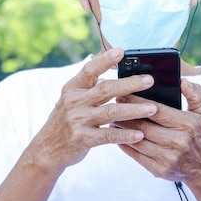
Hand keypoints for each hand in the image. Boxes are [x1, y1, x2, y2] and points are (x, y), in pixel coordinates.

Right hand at [30, 48, 159, 172]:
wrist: (47, 149)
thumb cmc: (65, 120)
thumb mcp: (71, 99)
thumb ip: (90, 86)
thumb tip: (114, 70)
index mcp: (72, 88)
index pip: (89, 70)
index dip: (105, 60)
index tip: (121, 51)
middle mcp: (74, 102)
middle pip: (106, 89)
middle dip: (129, 84)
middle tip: (149, 80)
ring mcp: (78, 120)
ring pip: (111, 112)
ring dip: (134, 110)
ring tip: (152, 108)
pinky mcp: (83, 139)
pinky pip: (108, 135)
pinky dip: (125, 135)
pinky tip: (139, 134)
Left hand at [113, 79, 200, 181]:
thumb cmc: (200, 135)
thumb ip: (195, 94)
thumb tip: (182, 81)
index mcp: (186, 124)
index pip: (156, 110)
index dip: (137, 102)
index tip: (123, 95)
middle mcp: (177, 141)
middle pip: (143, 126)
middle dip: (125, 115)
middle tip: (113, 106)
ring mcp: (168, 157)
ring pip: (138, 141)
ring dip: (122, 130)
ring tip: (113, 119)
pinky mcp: (159, 169)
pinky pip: (137, 156)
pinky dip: (125, 145)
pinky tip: (119, 136)